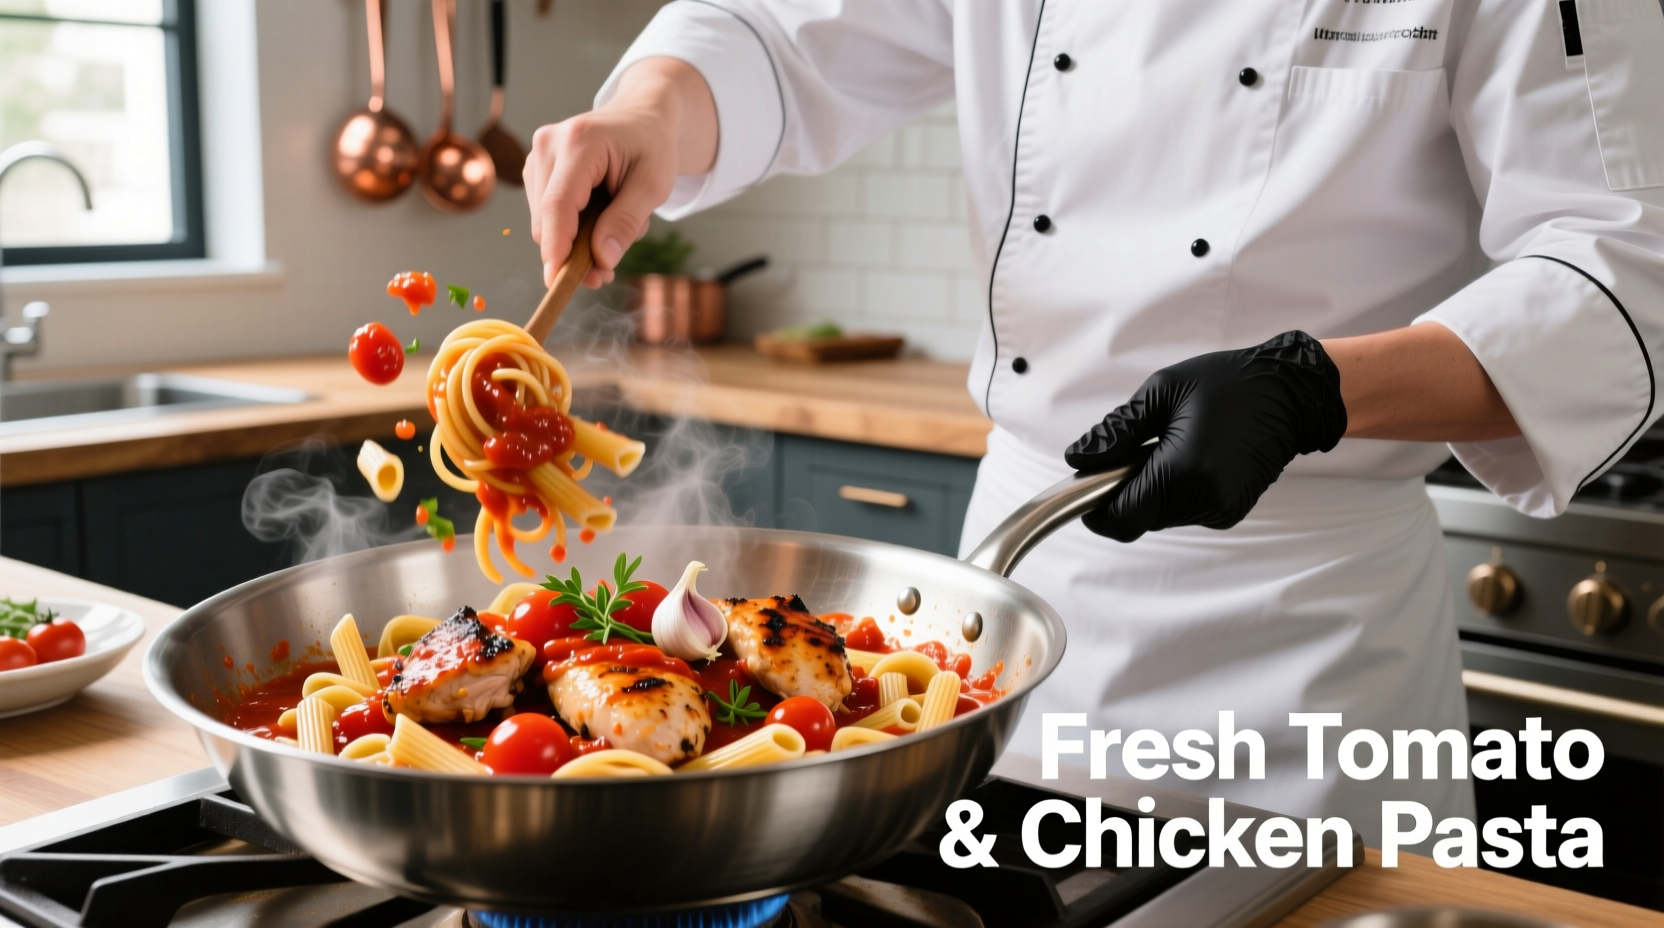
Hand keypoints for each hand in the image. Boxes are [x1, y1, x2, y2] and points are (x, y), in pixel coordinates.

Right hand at [524, 57, 715, 287]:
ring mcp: (537, 155)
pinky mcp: (536, 168)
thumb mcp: (654, 185)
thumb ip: (627, 221)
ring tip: (615, 221)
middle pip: (547, 219)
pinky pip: (546, 214)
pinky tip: (599, 213)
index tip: (557, 280)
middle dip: (574, 252)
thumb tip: (601, 259)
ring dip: (577, 238)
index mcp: (579, 142)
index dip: (557, 246)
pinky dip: (571, 226)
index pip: (558, 204)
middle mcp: (548, 144)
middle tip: (609, 269)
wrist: (642, 116)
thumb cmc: (652, 146)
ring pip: (544, 222)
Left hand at [1064, 331, 1347, 541]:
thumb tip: (1079, 459)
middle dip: (1123, 491)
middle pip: (1137, 520)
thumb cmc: (1229, 384)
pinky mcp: (1229, 512)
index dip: (1095, 506)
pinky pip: (1182, 511)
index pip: (1120, 519)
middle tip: (1135, 449)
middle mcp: (1204, 501)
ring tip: (1168, 447)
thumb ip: (1116, 431)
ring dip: (1148, 490)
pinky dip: (1172, 491)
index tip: (1092, 479)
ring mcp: (1220, 510)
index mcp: (1184, 472)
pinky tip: (1189, 457)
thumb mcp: (1162, 392)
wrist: (1291, 394)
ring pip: (1158, 517)